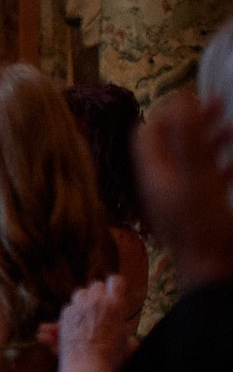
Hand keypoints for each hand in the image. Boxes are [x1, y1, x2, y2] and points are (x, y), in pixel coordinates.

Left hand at [53, 273, 137, 371]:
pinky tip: (75, 325)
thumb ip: (128, 335)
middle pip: (96, 285)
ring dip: (84, 301)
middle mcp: (97, 301)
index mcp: (116, 305)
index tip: (114, 292)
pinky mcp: (65, 315)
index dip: (115, 285)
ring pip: (81, 294)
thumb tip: (130, 339)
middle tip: (100, 306)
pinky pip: (69, 308)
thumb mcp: (128, 344)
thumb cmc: (112, 358)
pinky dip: (72, 314)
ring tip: (87, 314)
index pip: (116, 281)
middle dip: (98, 294)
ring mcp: (79, 307)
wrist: (89, 367)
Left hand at [135, 91, 232, 286]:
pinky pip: (210, 182)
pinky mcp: (201, 214)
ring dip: (212, 141)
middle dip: (194, 121)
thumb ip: (188, 141)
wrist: (215, 276)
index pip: (148, 134)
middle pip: (172, 144)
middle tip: (221, 101)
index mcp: (154, 176)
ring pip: (194, 162)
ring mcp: (181, 201)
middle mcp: (163, 186)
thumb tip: (179, 101)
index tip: (194, 95)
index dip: (168, 111)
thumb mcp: (197, 179)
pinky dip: (223, 166)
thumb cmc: (205, 228)